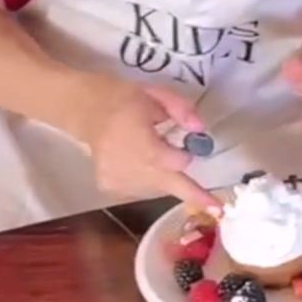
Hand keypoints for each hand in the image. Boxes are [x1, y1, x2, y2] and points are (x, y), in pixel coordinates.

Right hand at [75, 79, 220, 214]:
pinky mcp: (110, 187)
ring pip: (156, 189)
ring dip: (166, 178)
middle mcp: (128, 166)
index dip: (184, 155)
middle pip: (168, 184)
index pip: (174, 162)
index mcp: (140, 141)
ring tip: (150, 154)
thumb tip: (201, 129)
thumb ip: (181, 109)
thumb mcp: (155, 94)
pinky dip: (148, 181)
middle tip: (217, 208)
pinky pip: (141, 191)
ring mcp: (117, 180)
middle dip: (192, 193)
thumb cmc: (124, 99)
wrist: (85, 110)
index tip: (188, 147)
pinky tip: (138, 163)